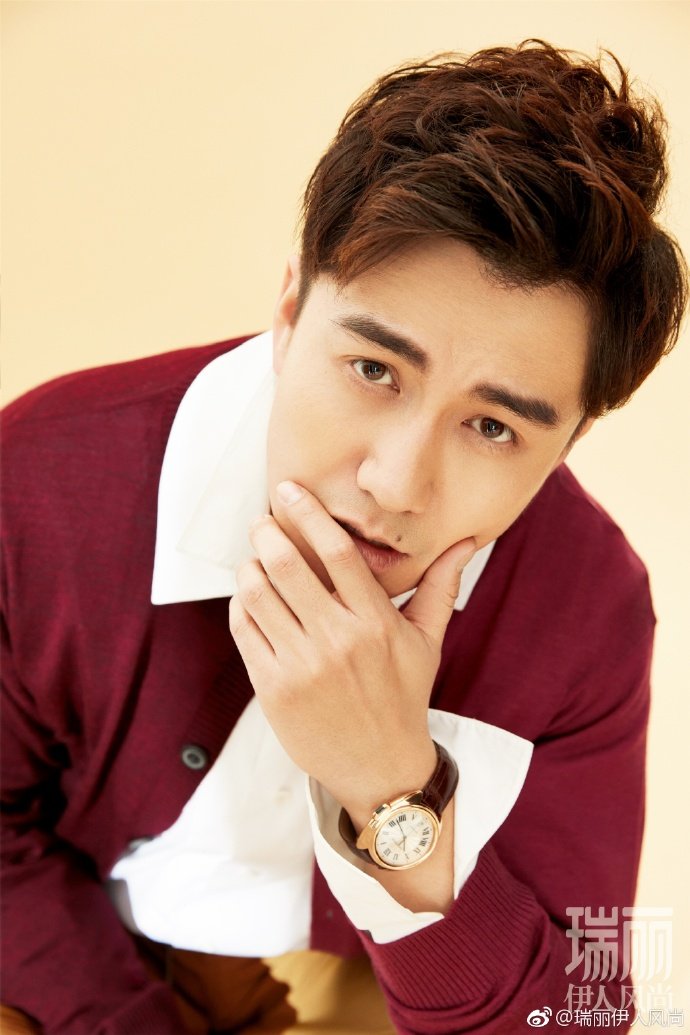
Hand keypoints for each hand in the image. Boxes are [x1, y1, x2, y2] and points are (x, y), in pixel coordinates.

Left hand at [229, 481, 474, 817]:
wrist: (379, 767)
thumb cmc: (403, 698)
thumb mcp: (427, 642)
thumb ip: (441, 587)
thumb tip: (466, 542)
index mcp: (376, 624)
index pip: (338, 553)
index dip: (310, 514)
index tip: (290, 491)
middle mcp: (338, 641)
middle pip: (289, 567)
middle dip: (267, 533)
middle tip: (262, 520)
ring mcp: (302, 666)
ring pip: (259, 595)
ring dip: (249, 566)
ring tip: (253, 558)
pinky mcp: (274, 689)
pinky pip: (245, 630)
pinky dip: (241, 605)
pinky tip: (249, 597)